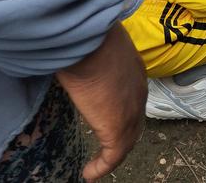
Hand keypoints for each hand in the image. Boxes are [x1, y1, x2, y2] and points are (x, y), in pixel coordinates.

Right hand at [56, 23, 146, 180]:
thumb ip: (86, 52)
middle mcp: (138, 91)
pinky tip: (88, 173)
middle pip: (134, 120)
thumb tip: (66, 50)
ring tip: (97, 165)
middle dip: (122, 135)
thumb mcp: (90, 43)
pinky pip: (114, 155)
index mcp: (134, 69)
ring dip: (113, 153)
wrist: (90, 41)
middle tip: (105, 149)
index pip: (132, 96)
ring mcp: (131, 110)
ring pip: (127, 139)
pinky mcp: (118, 128)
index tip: (105, 118)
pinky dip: (102, 167)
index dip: (122, 110)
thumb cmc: (85, 36)